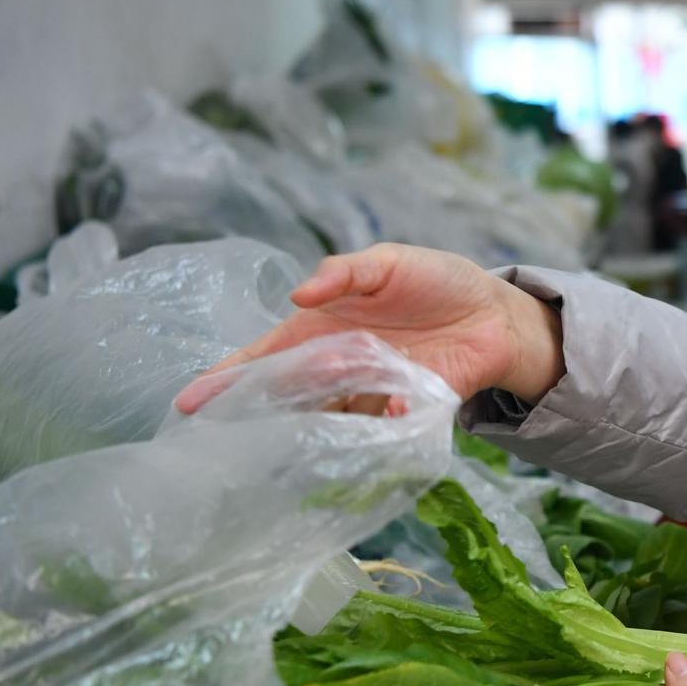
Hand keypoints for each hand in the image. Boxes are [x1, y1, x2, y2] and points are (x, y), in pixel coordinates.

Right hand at [173, 243, 563, 412]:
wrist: (495, 313)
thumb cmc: (437, 281)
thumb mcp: (388, 261)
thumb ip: (345, 272)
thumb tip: (300, 295)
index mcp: (320, 329)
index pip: (263, 357)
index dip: (227, 378)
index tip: (191, 402)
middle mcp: (338, 366)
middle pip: (288, 393)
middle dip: (262, 405)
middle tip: (239, 417)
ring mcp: (370, 392)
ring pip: (329, 414)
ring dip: (316, 416)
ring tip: (303, 414)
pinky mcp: (409, 409)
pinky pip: (384, 424)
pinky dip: (382, 421)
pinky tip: (386, 413)